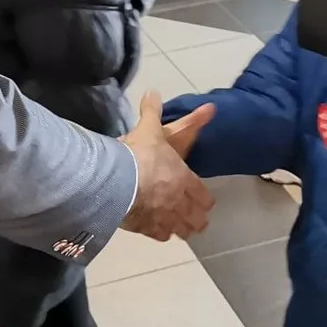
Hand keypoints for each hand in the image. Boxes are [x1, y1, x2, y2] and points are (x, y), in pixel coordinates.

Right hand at [119, 91, 215, 240]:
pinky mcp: (145, 228)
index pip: (203, 195)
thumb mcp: (149, 128)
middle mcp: (178, 202)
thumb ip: (152, 111)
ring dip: (180, 229)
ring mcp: (163, 218)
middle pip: (195, 218)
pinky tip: (155, 231)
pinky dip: (158, 234)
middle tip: (197, 222)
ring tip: (180, 231)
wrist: (119, 181)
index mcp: (184, 179)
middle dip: (196, 220)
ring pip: (179, 230)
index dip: (205, 200)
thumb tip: (153, 90)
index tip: (206, 203)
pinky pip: (157, 235)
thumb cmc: (141, 154)